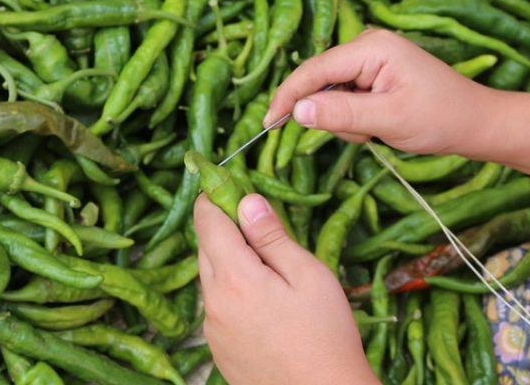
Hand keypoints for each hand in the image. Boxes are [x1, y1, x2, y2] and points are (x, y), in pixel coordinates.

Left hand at [194, 194, 376, 384]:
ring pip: (210, 277)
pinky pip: (216, 306)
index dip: (215, 194)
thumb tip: (246, 201)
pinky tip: (264, 302)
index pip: (206, 219)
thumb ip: (272, 236)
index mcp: (233, 277)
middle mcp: (212, 302)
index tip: (229, 181)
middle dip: (224, 227)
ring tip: (269, 267)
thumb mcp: (308, 276)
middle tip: (258, 221)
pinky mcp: (218, 348)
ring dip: (229, 261)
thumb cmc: (325, 337)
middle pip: (205, 246)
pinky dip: (231, 292)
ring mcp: (212, 328)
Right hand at [264, 29, 493, 154]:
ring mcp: (369, 57)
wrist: (477, 123)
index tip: (268, 124)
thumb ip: (341, 113)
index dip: (288, 96)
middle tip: (363, 134)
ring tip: (376, 130)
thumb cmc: (442, 118)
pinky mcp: (371, 72)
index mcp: (371, 46)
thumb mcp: (389, 120)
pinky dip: (352, 116)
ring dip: (344, 119)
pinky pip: (343, 95)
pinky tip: (377, 124)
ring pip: (329, 92)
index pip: (314, 69)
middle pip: (319, 80)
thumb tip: (296, 110)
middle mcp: (366, 44)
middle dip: (330, 113)